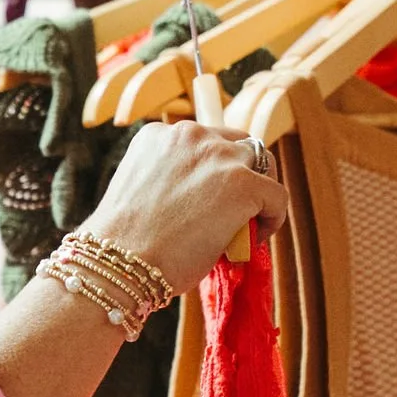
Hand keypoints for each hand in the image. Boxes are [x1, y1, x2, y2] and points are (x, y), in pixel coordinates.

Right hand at [84, 120, 289, 296]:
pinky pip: (276, 196)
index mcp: (159, 134)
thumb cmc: (123, 245)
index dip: (213, 172)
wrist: (120, 262)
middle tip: (236, 211)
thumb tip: (206, 207)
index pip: (203, 142)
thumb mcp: (143, 194)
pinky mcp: (243, 183)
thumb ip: (173, 183)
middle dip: (242, 174)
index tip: (210, 200)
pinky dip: (272, 218)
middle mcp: (189, 134)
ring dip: (259, 192)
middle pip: (237, 144)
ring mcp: (218, 156)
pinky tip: (254, 240)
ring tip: (249, 225)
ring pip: (262, 164)